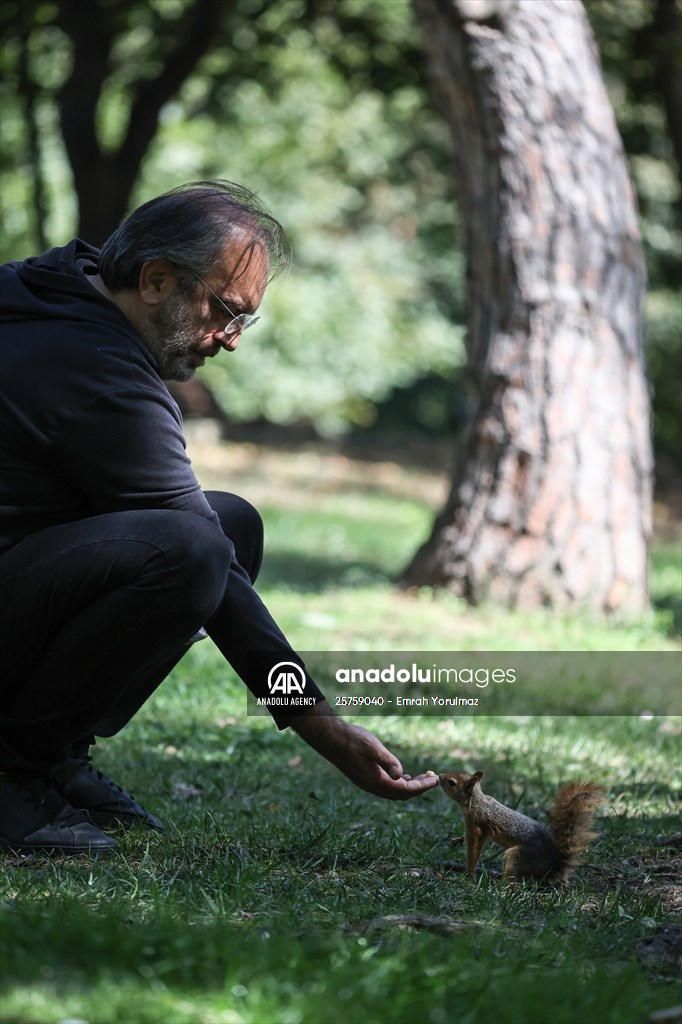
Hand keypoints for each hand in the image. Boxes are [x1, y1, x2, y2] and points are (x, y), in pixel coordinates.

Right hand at [289, 704, 440, 800]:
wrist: (328, 738)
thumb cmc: (350, 738)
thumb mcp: (370, 745)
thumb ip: (387, 760)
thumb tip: (401, 774)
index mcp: (375, 780)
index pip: (404, 789)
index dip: (422, 787)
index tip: (435, 780)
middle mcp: (371, 786)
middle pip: (400, 794)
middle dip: (418, 788)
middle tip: (433, 779)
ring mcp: (366, 783)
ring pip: (393, 792)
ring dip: (409, 787)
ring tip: (423, 778)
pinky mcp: (364, 778)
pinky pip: (385, 787)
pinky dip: (398, 784)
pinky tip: (402, 775)